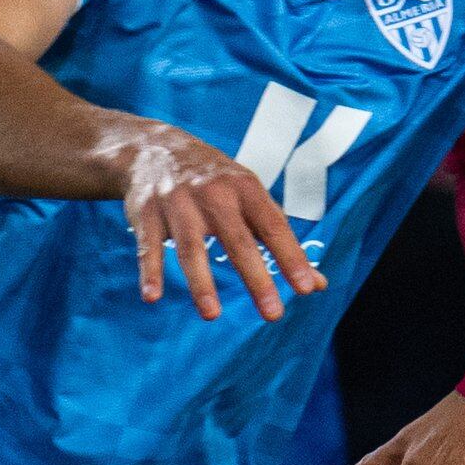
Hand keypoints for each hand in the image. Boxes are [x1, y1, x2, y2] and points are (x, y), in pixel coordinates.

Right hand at [112, 119, 323, 320]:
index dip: (291, 256)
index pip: (273, 226)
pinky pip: (148, 246)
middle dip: (256, 278)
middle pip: (237, 241)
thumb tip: (317, 284)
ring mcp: (178, 203)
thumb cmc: (215, 181)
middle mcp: (213, 194)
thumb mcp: (250, 197)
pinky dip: (149, 271)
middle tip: (273, 313)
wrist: (156, 149)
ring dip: (201, 282)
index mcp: (245, 188)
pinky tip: (152, 296)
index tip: (305, 287)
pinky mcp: (147, 213)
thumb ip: (279, 238)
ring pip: (191, 247)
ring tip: (212, 315)